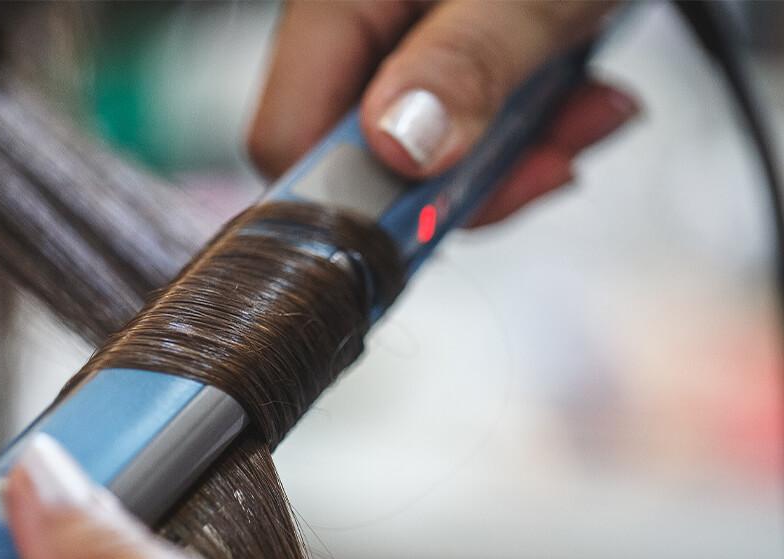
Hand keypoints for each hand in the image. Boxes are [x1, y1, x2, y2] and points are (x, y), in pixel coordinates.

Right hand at [248, 0, 636, 224]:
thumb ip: (465, 63)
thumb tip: (400, 147)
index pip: (289, 137)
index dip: (351, 198)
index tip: (429, 217)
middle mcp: (362, 24)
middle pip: (368, 158)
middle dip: (461, 180)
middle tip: (540, 165)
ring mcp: (412, 43)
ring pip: (431, 153)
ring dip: (517, 157)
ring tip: (585, 116)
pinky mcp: (459, 53)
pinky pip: (475, 125)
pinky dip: (535, 129)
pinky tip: (585, 100)